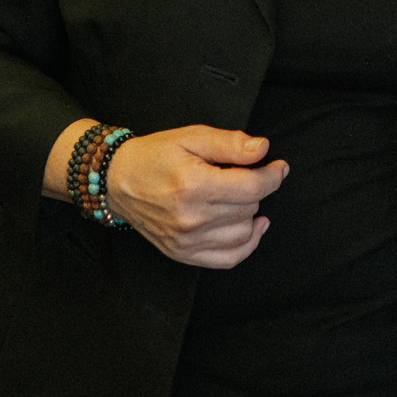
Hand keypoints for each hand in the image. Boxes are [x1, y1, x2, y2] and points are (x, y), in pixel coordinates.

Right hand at [104, 125, 288, 268]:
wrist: (118, 180)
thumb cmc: (154, 156)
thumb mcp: (192, 137)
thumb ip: (230, 143)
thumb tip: (262, 149)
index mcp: (194, 184)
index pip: (252, 187)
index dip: (273, 175)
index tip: (278, 166)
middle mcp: (191, 217)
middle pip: (249, 208)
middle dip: (255, 188)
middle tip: (243, 174)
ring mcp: (187, 240)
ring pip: (244, 233)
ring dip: (251, 213)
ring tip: (242, 197)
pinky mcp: (183, 253)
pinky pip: (229, 259)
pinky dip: (247, 245)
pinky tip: (253, 227)